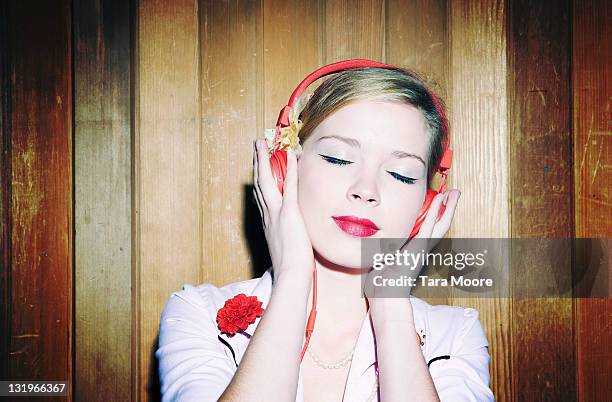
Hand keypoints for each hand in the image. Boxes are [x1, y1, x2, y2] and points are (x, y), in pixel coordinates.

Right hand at [252, 139, 313, 279]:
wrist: (291, 275)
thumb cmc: (291, 268)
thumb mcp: (286, 250)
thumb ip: (287, 239)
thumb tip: (292, 239)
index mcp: (267, 223)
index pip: (261, 196)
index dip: (259, 179)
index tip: (259, 167)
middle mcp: (268, 215)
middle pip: (259, 183)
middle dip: (257, 163)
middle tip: (256, 146)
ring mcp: (276, 213)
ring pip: (267, 180)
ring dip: (265, 159)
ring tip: (263, 143)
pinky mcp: (289, 213)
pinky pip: (290, 186)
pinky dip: (290, 169)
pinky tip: (290, 155)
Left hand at [364, 190, 460, 315]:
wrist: (385, 297)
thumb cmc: (380, 284)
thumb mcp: (380, 260)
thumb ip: (381, 250)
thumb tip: (373, 244)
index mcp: (413, 249)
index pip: (427, 228)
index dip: (434, 215)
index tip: (438, 201)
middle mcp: (421, 248)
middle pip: (440, 225)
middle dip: (447, 208)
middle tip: (455, 193)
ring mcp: (422, 248)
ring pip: (439, 224)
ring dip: (448, 207)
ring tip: (455, 193)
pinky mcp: (419, 248)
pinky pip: (430, 227)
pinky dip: (437, 213)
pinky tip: (442, 201)